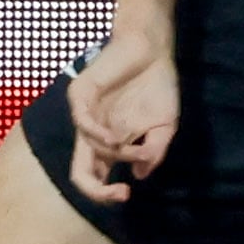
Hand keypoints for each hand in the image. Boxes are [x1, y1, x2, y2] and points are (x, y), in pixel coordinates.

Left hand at [62, 31, 177, 205]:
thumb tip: (141, 175)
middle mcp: (93, 133)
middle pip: (80, 173)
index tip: (128, 194)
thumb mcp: (164, 126)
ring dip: (113, 154)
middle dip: (97, 191)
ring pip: (87, 150)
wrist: (153, 49)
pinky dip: (96, 135)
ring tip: (133, 147)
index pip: (96, 177)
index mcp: (110, 142)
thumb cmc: (158, 85)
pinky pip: (81, 122)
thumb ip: (154, 152)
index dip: (106, 194)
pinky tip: (114, 137)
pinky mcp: (80, 94)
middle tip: (120, 193)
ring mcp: (84, 114)